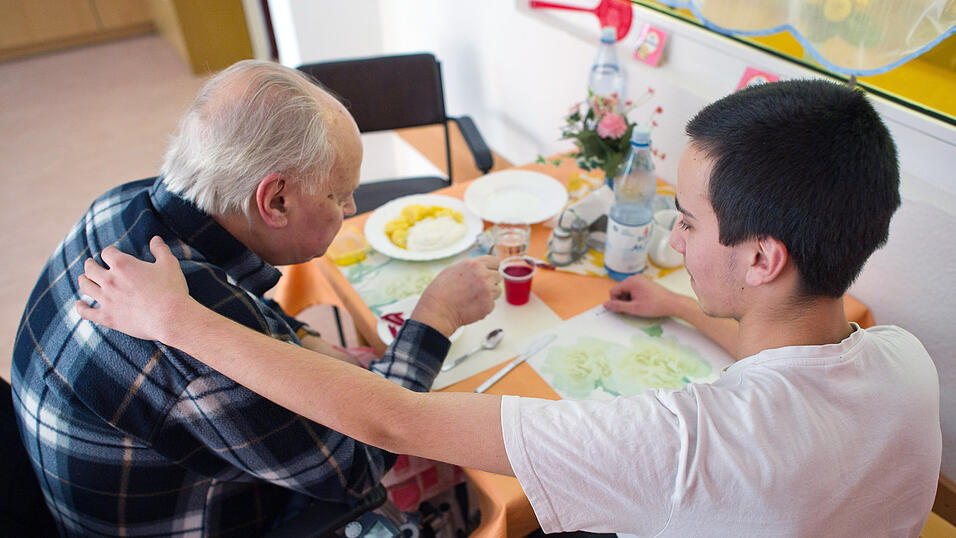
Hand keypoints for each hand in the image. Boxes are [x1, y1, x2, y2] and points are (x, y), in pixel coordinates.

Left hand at [76, 236, 193, 341]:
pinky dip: (81, 307)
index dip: (109, 251)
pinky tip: (79, 304)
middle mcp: (109, 280)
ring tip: (84, 279)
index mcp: (122, 264)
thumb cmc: (171, 289)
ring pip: (86, 286)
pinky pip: (86, 312)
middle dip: (90, 264)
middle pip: (91, 268)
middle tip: (91, 264)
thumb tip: (155, 239)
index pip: (107, 252)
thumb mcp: (169, 264)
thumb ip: (160, 249)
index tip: (111, 253)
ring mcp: (106, 299)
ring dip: (83, 280)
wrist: (170, 317)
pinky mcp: (107, 317)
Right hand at [411, 255, 501, 336]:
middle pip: (498, 276)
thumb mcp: (453, 270)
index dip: (492, 268)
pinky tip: (471, 306)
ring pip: (497, 291)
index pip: (495, 261)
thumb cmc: (441, 291)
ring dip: (489, 295)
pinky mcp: (488, 305)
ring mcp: (487, 291)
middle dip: (491, 282)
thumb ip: (470, 267)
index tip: (489, 273)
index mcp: (474, 264)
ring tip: (473, 298)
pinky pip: (492, 304)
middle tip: (478, 288)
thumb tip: (481, 267)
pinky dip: (484, 307)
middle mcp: (483, 275)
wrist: (438, 310)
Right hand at [603, 274, 682, 317]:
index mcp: (631, 282)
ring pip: (626, 290)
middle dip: (622, 300)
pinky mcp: (645, 283)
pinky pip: (633, 289)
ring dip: (628, 299)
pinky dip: (634, 297)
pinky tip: (642, 303)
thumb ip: (618, 306)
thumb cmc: (654, 305)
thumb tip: (605, 304)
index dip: (614, 302)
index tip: (622, 311)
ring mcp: (641, 279)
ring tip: (638, 306)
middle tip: (631, 309)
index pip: (613, 291)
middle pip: (620, 290)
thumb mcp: (634, 308)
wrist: (672, 303)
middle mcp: (635, 277)